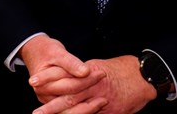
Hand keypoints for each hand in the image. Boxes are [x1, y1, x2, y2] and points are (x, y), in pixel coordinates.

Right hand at [21, 35, 97, 106]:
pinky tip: (96, 104)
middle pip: (70, 101)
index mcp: (42, 84)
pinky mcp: (55, 103)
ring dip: (88, 107)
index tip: (101, 73)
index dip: (86, 81)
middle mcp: (44, 96)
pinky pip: (70, 111)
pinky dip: (84, 109)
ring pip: (70, 111)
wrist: (36, 53)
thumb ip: (71, 63)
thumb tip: (85, 72)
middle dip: (89, 94)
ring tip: (103, 101)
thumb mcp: (58, 53)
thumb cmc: (47, 51)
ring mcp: (50, 101)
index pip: (69, 86)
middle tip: (105, 90)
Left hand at [32, 55, 154, 113]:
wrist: (143, 75)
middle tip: (36, 112)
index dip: (48, 78)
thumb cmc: (118, 70)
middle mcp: (93, 85)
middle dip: (51, 105)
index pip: (64, 74)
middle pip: (69, 95)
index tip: (33, 83)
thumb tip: (64, 76)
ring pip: (79, 108)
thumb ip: (81, 73)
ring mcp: (102, 98)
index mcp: (87, 71)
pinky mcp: (111, 109)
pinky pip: (93, 113)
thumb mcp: (97, 66)